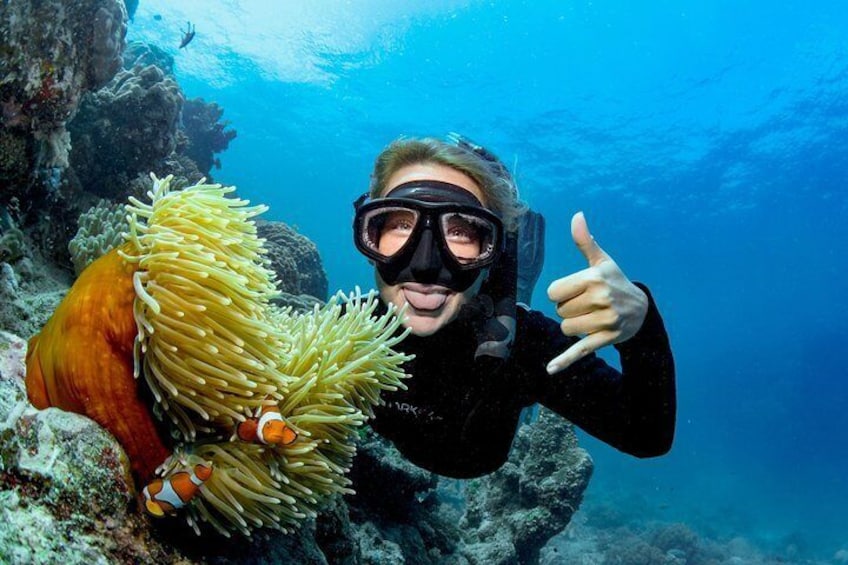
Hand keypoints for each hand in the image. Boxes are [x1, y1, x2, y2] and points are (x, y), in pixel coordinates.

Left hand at [545, 212, 647, 373]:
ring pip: (566, 329)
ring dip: (573, 326)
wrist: (642, 311)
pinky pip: (579, 350)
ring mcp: (604, 320)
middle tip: (588, 304)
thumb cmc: (615, 282)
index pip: (554, 291)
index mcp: (595, 277)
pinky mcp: (604, 339)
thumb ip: (585, 241)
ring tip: (591, 317)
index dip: (560, 293)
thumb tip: (576, 215)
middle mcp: (601, 298)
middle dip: (569, 309)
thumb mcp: (602, 261)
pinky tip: (550, 369)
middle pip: (560, 310)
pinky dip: (564, 361)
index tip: (576, 291)